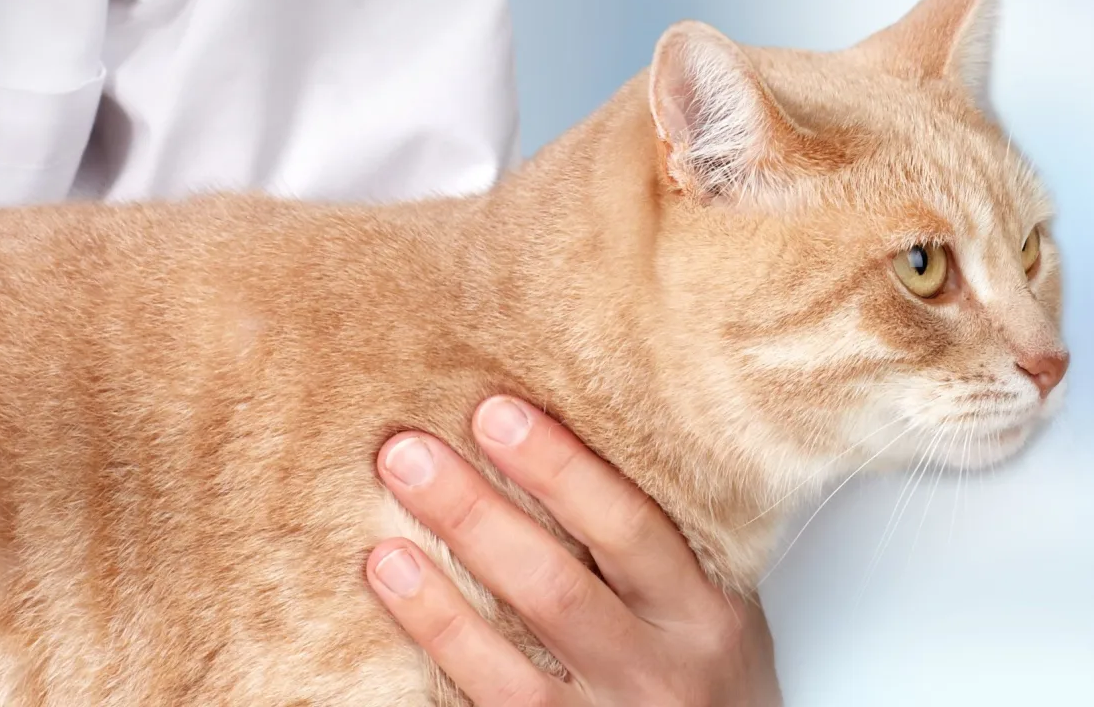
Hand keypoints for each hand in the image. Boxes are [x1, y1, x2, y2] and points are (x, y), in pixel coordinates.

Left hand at [368, 397, 780, 705]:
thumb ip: (650, 544)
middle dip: (475, 516)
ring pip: (513, 671)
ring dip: (440, 608)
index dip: (558, 469)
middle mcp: (656, 671)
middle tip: (408, 455)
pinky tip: (402, 629)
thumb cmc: (707, 679)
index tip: (495, 414)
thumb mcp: (705, 606)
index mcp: (702, 613)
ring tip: (385, 550)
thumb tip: (548, 441)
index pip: (628, 527)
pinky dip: (443, 667)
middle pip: (555, 589)